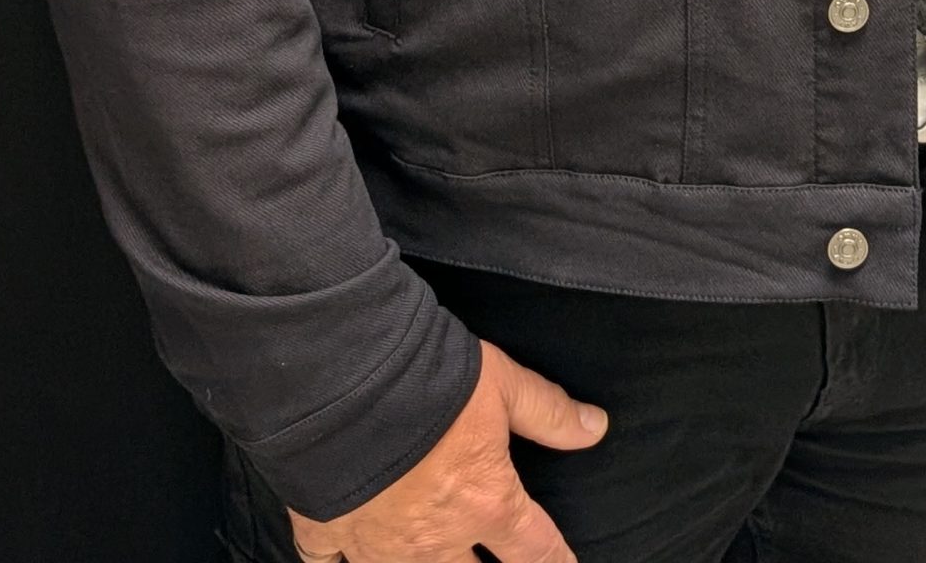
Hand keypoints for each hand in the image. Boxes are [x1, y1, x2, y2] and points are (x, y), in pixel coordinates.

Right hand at [286, 337, 607, 560]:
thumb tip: (596, 427)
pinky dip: (338, 561)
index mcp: (485, 503)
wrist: (344, 382)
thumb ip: (548, 411)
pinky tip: (345, 557)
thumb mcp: (503, 385)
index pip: (535, 548)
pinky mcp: (329, 531)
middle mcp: (436, 539)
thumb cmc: (430, 381)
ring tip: (430, 559)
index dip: (557, 561)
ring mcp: (380, 543)